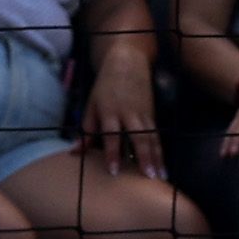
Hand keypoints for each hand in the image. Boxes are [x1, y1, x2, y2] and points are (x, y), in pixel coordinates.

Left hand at [76, 58, 165, 180]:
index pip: (111, 135)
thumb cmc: (105, 85)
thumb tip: (75, 152)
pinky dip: (160, 152)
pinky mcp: (152, 115)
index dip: (112, 153)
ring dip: (157, 158)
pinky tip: (163, 167)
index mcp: (110, 111)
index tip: (114, 171)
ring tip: (160, 177)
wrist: (128, 62)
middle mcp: (128, 114)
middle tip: (148, 177)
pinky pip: (157, 136)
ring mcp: (143, 114)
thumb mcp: (91, 105)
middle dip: (144, 157)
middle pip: (138, 137)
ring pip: (152, 138)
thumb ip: (87, 130)